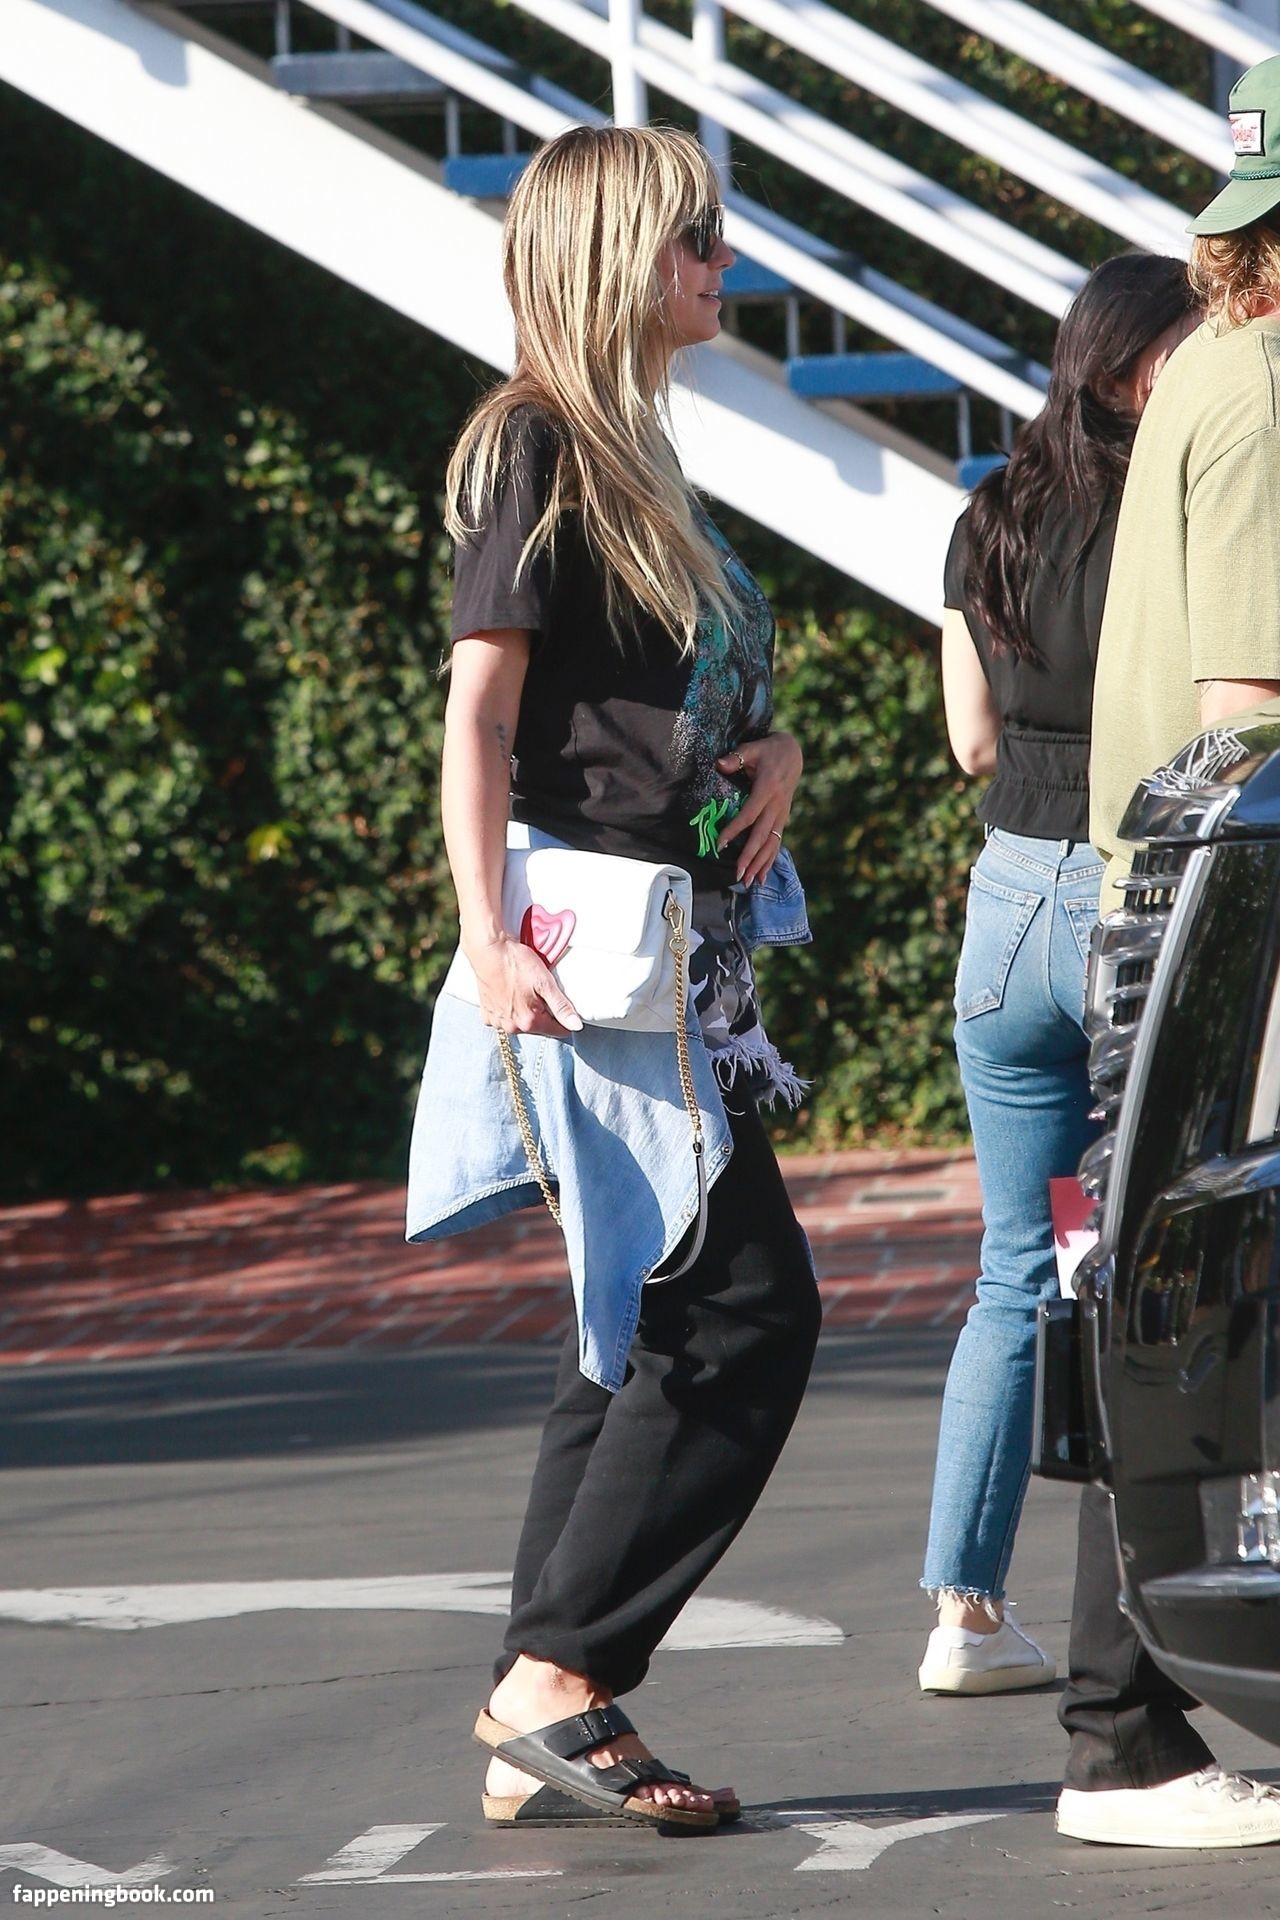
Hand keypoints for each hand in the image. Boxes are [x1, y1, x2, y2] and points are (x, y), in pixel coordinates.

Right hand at [464, 933, 582, 1037]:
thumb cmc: (515, 963)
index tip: (563, 1006)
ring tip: (524, 991)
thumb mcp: (545, 983)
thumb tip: (576, 1026)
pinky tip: (510, 995)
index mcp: (529, 1021)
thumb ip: (561, 1007)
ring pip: (521, 1023)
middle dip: (543, 1014)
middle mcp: (512, 1027)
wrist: (488, 951)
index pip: (556, 1031)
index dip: (564, 1020)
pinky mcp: (486, 1014)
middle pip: (538, 1027)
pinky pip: (504, 1019)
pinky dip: (509, 1010)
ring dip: (526, 1012)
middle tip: (541, 991)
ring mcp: (497, 1021)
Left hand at [715, 730, 802, 885]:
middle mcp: (777, 805)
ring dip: (760, 864)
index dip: (734, 830)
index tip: (721, 843)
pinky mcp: (783, 818)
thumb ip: (736, 757)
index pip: (749, 814)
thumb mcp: (752, 748)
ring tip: (749, 882)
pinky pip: (776, 842)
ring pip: (771, 843)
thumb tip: (719, 764)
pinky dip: (770, 860)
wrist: (793, 753)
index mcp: (768, 789)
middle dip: (750, 857)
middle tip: (738, 874)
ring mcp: (782, 814)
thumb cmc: (768, 750)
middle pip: (762, 835)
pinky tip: (762, 877)